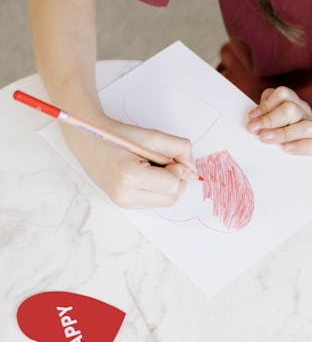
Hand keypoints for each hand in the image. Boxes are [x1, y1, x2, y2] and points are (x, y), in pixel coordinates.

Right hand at [63, 115, 195, 207]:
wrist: (88, 140)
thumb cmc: (118, 136)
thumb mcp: (152, 136)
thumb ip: (179, 149)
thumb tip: (193, 171)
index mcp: (129, 176)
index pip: (174, 185)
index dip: (178, 169)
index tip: (167, 156)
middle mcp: (125, 195)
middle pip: (172, 197)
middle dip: (174, 179)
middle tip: (159, 161)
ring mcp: (123, 203)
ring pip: (166, 202)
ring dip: (167, 184)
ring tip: (149, 167)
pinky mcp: (124, 205)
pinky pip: (155, 202)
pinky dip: (157, 189)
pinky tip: (143, 175)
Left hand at [246, 86, 311, 160]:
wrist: (311, 156)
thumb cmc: (287, 139)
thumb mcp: (275, 125)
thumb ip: (265, 120)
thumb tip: (250, 123)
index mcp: (294, 104)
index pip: (282, 95)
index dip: (265, 104)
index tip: (251, 117)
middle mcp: (305, 114)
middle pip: (290, 108)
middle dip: (269, 119)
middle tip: (254, 130)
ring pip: (305, 126)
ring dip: (282, 133)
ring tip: (265, 139)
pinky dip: (301, 146)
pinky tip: (287, 149)